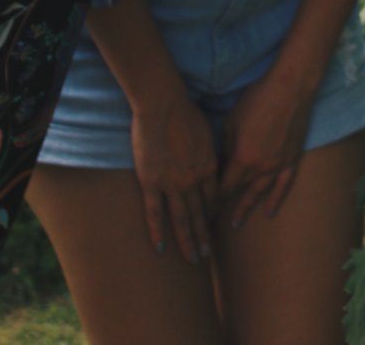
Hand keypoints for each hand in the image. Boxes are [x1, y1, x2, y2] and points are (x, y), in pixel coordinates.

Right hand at [130, 91, 217, 263]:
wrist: (163, 105)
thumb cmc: (185, 113)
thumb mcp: (206, 133)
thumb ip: (208, 153)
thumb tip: (208, 163)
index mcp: (208, 167)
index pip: (213, 197)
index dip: (213, 212)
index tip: (212, 224)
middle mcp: (192, 180)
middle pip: (200, 214)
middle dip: (203, 236)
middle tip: (205, 256)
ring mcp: (171, 184)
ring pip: (181, 219)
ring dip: (187, 241)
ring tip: (192, 259)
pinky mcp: (151, 182)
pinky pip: (154, 212)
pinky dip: (157, 231)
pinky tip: (160, 247)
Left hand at [219, 68, 314, 226]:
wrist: (289, 88)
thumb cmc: (257, 99)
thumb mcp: (232, 120)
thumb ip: (226, 145)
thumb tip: (224, 161)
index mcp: (242, 157)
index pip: (224, 185)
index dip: (213, 197)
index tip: (204, 205)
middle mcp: (260, 167)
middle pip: (240, 191)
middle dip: (226, 204)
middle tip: (213, 219)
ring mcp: (278, 166)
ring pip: (260, 193)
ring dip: (247, 208)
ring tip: (237, 223)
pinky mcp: (292, 160)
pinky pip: (283, 186)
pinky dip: (275, 200)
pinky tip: (269, 213)